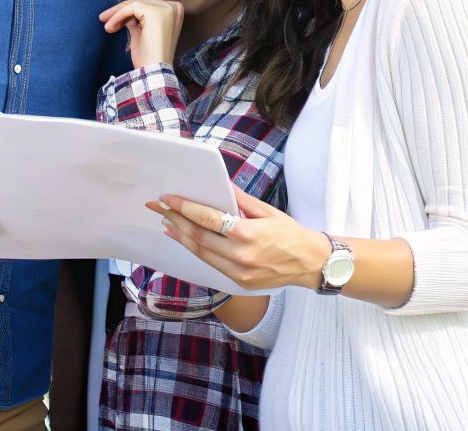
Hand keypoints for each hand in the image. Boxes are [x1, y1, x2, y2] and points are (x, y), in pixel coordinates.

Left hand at [100, 0, 184, 68]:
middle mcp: (174, 8)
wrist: (153, 71)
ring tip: (107, 27)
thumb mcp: (142, 34)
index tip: (113, 21)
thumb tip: (126, 15)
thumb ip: (137, 22)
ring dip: (117, 14)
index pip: (147, 6)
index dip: (128, 11)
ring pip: (135, 3)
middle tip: (104, 19)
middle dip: (120, 11)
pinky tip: (110, 28)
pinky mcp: (156, 12)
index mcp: (175, 13)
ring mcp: (166, 9)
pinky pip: (131, 7)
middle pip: (141, 2)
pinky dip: (117, 16)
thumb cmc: (149, 57)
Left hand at [151, 187, 330, 291]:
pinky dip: (195, 251)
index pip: (208, 219)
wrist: (310, 263)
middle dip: (175, 220)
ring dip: (181, 237)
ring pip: (200, 254)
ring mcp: (238, 272)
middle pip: (198, 237)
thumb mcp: (268, 211)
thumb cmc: (291, 233)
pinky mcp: (238, 283)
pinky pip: (211, 264)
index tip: (168, 198)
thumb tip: (219, 185)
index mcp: (248, 234)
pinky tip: (186, 240)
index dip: (185, 208)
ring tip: (167, 223)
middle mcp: (240, 256)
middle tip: (158, 208)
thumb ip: (241, 200)